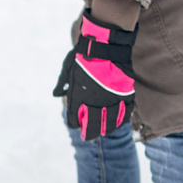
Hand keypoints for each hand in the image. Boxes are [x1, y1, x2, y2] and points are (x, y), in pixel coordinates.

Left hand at [54, 12, 136, 140]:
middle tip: (89, 137)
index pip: (75, 119)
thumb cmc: (83, 54)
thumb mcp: (68, 67)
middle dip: (90, 133)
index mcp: (79, 96)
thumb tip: (57, 95)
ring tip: (104, 132)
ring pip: (110, 122)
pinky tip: (118, 122)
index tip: (76, 124)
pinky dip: (122, 120)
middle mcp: (95, 101)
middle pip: (93, 126)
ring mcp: (111, 99)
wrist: (105, 44)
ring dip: (107, 129)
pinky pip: (125, 112)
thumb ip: (63, 83)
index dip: (74, 123)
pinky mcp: (125, 94)